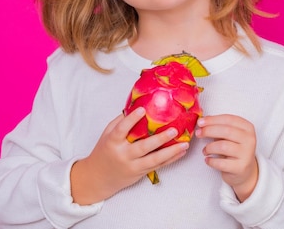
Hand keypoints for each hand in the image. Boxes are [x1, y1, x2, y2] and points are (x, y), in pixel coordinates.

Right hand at [70, 107, 188, 204]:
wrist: (98, 177)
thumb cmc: (104, 151)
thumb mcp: (107, 134)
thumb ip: (120, 122)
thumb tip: (136, 106)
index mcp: (112, 142)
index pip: (121, 130)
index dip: (131, 119)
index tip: (142, 110)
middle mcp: (123, 154)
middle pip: (143, 147)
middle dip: (160, 139)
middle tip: (174, 130)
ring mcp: (133, 165)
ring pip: (154, 159)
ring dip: (171, 152)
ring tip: (184, 144)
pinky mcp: (140, 173)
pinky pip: (158, 166)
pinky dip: (171, 159)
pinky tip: (181, 152)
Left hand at [196, 114, 258, 201]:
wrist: (244, 171)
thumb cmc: (233, 149)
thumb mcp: (229, 136)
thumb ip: (219, 127)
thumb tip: (202, 122)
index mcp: (247, 128)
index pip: (229, 119)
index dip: (212, 120)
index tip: (200, 122)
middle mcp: (250, 140)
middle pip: (226, 131)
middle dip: (209, 131)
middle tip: (198, 133)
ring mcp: (247, 154)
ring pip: (223, 146)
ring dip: (209, 148)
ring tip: (205, 151)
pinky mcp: (241, 168)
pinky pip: (221, 163)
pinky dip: (211, 161)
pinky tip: (208, 160)